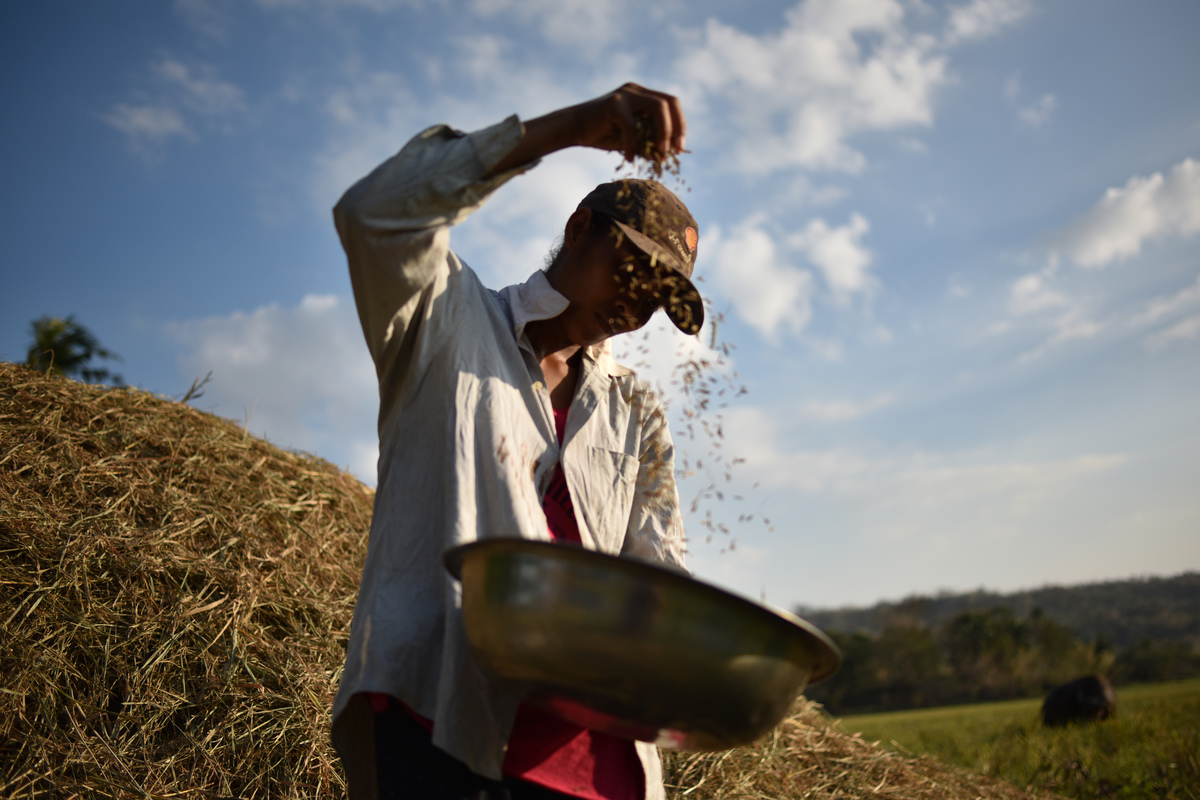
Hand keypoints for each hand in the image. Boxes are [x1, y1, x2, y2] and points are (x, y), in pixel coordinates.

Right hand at [569, 83, 686, 161]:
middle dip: (677, 127)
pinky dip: (634, 145)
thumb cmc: (601, 134)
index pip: (671, 104)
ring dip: (664, 131)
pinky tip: (630, 158)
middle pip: (670, 101)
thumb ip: (647, 144)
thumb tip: (666, 157)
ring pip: (658, 108)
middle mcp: (636, 90)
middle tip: (674, 150)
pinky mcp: (614, 104)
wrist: (573, 127)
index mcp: (643, 95)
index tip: (679, 147)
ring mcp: (626, 94)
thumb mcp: (630, 140)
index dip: (680, 125)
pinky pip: (632, 126)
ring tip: (659, 152)